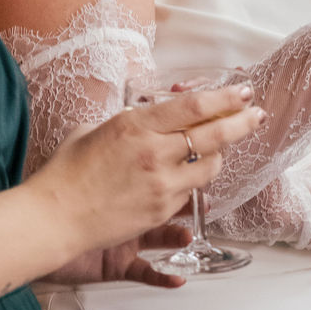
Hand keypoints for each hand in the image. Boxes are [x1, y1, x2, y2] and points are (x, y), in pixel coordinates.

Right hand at [26, 85, 265, 262]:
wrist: (53, 218)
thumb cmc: (67, 171)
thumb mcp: (95, 130)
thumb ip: (129, 122)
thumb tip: (147, 115)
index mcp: (137, 126)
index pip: (195, 107)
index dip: (225, 98)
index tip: (243, 92)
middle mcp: (154, 153)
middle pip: (215, 135)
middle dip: (242, 122)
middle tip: (257, 114)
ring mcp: (161, 185)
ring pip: (211, 167)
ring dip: (219, 156)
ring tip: (219, 149)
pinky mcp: (161, 212)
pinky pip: (191, 194)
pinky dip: (193, 184)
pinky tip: (188, 180)